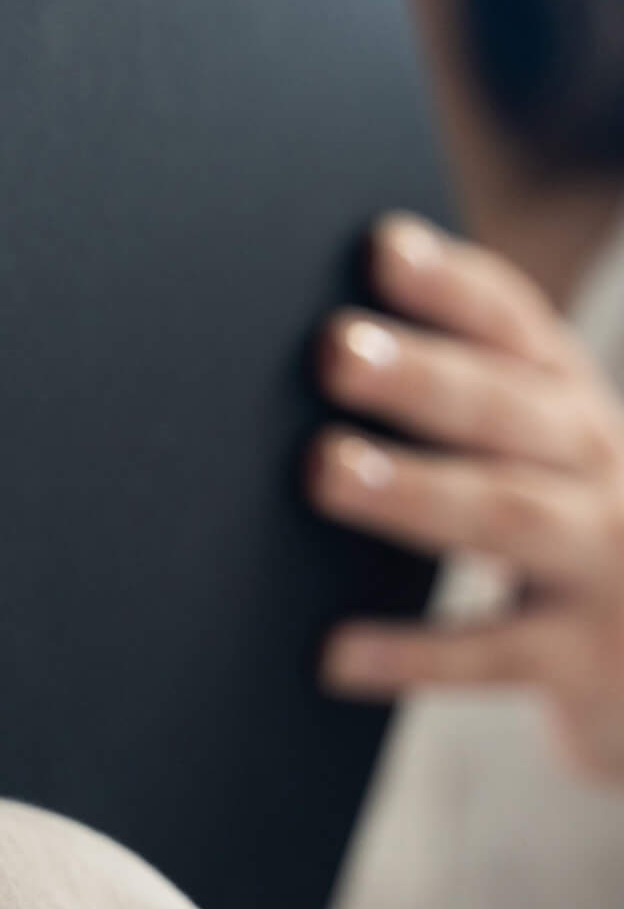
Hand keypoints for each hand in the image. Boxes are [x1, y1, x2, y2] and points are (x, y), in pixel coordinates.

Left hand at [309, 211, 623, 783]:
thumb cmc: (560, 524)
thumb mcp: (531, 450)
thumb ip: (454, 399)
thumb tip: (313, 349)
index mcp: (566, 400)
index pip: (512, 324)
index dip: (449, 284)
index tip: (379, 246)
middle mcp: (599, 466)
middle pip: (505, 409)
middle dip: (420, 378)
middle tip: (333, 350)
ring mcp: (606, 564)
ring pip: (505, 516)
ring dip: (411, 491)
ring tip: (322, 469)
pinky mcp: (589, 661)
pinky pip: (495, 654)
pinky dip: (412, 653)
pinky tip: (334, 653)